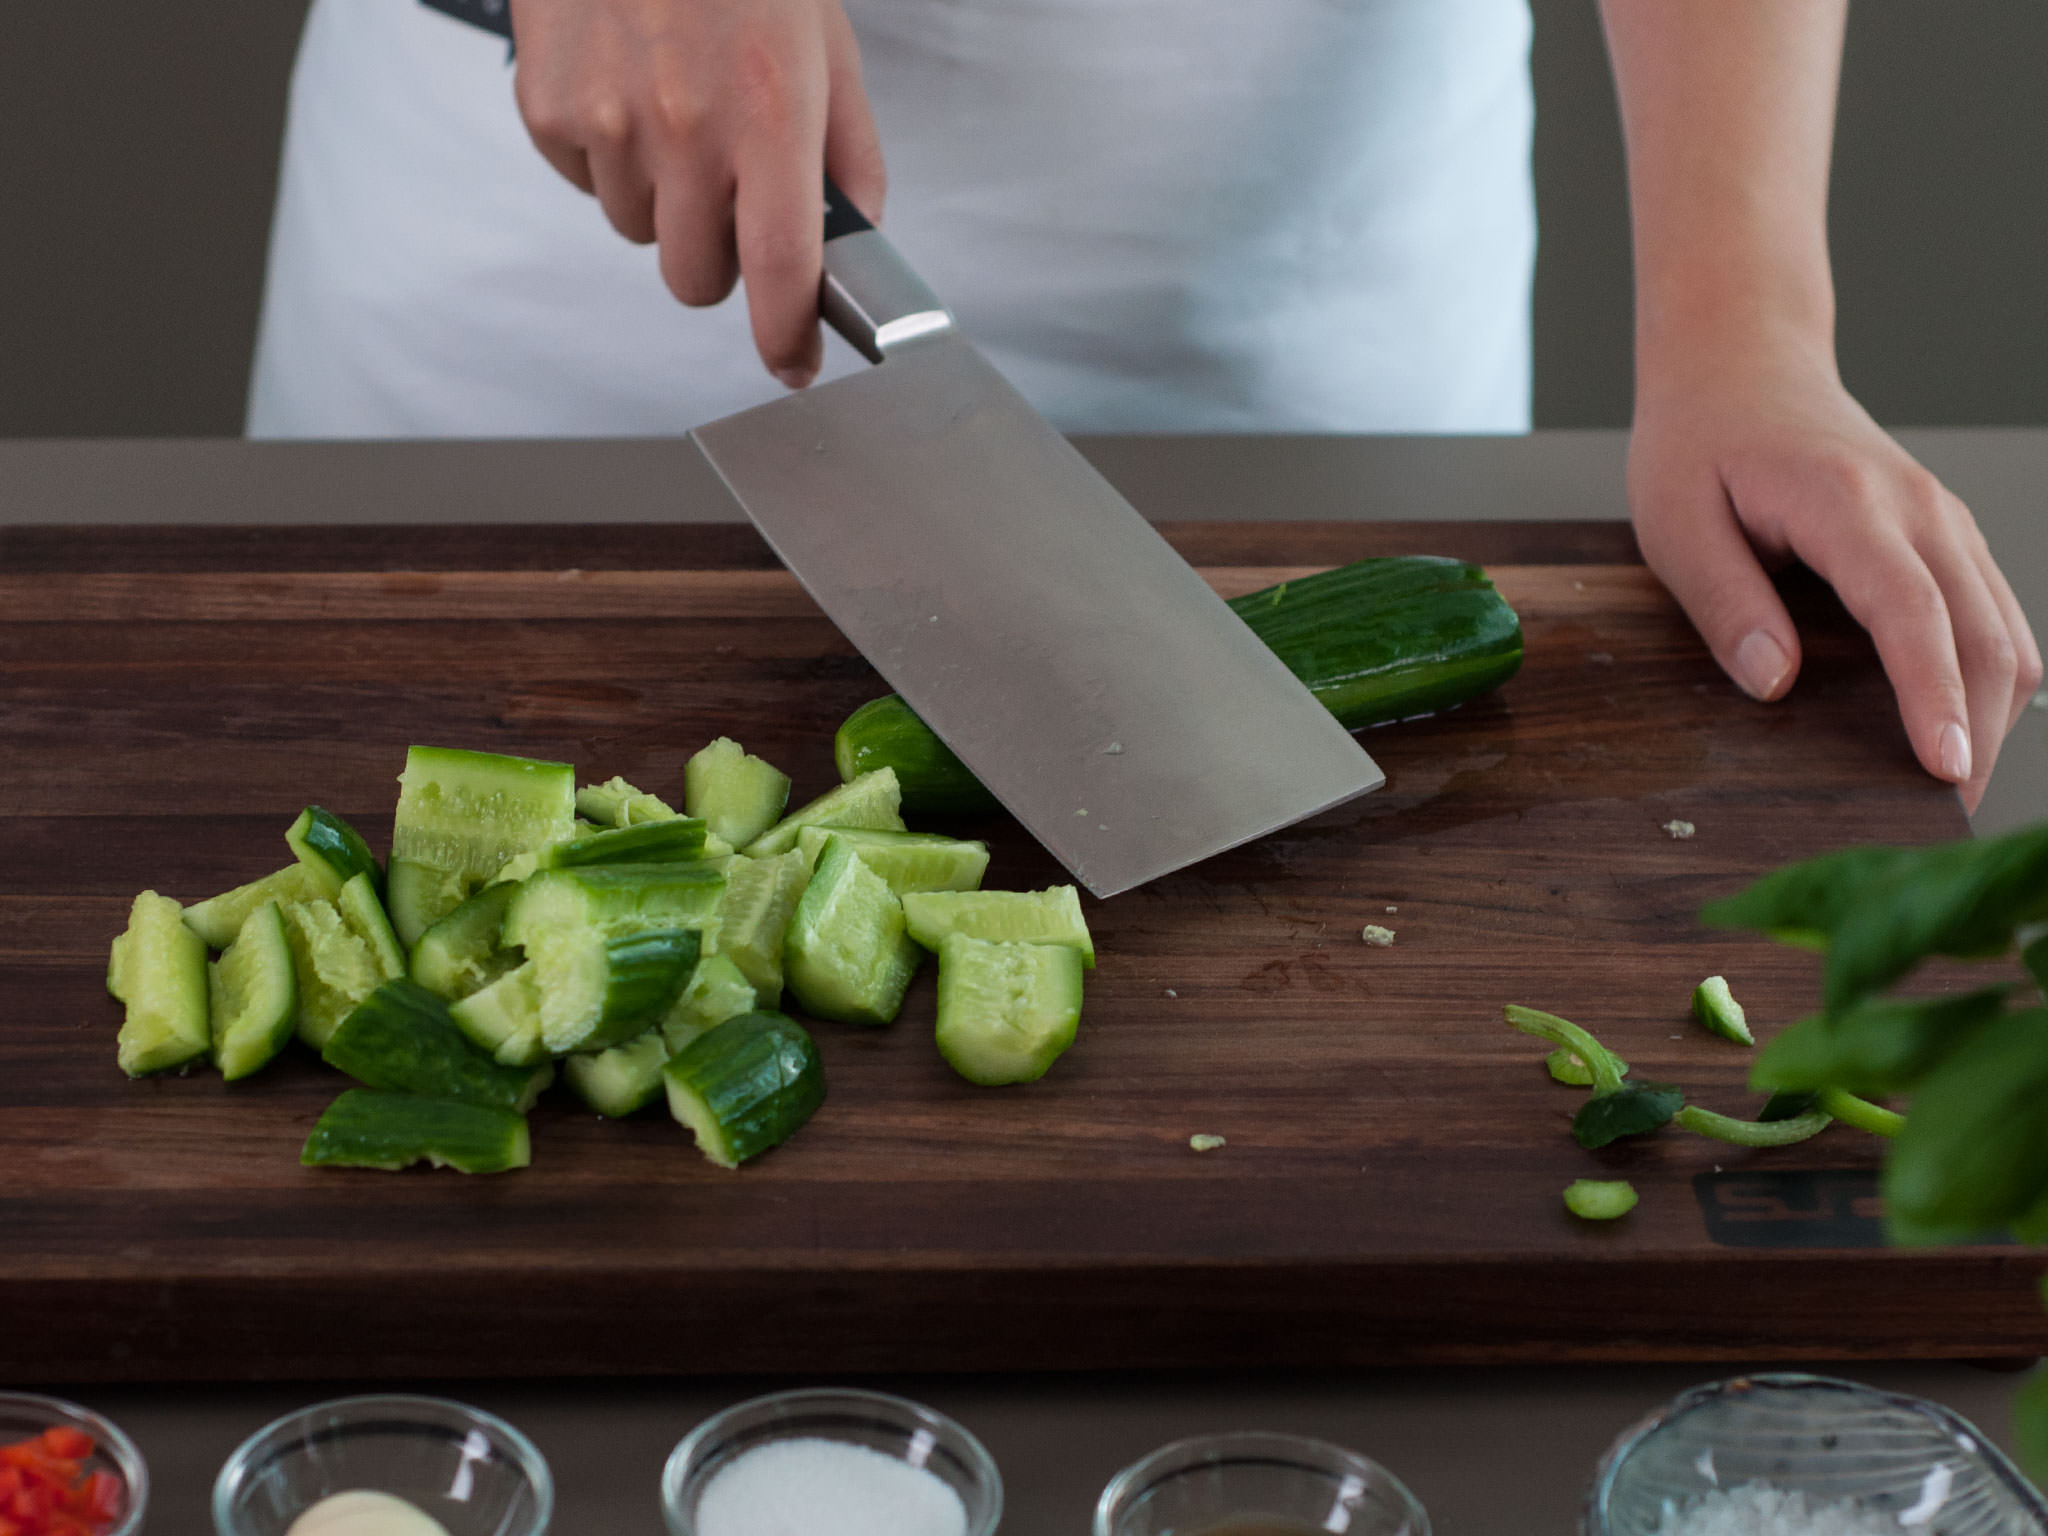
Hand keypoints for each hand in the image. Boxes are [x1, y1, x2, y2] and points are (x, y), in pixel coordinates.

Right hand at [508, 0, 885, 387]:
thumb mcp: (827, 45)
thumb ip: (848, 156)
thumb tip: (851, 241)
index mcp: (770, 110)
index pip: (781, 266)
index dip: (787, 338)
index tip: (794, 364)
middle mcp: (686, 123)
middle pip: (697, 279)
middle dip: (719, 258)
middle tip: (729, 190)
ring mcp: (607, 119)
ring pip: (639, 233)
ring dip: (662, 200)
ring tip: (674, 109)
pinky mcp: (547, 107)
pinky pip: (582, 185)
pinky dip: (607, 158)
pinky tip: (626, 88)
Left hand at [1629, 344, 2040, 812]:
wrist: (1741, 365)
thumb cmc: (1700, 442)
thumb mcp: (1675, 521)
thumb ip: (1724, 601)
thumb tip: (1772, 681)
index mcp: (1847, 502)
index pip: (1911, 612)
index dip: (1933, 696)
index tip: (1944, 767)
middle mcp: (1918, 509)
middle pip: (1983, 633)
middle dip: (1978, 730)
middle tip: (1944, 817)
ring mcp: (1944, 521)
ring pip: (2006, 630)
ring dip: (1993, 713)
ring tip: (1951, 789)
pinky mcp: (1947, 538)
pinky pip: (1995, 616)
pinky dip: (1991, 677)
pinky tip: (1958, 727)